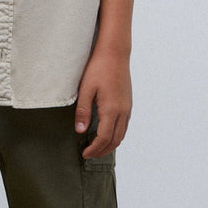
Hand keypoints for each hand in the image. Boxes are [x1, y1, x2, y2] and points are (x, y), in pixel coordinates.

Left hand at [75, 41, 132, 158]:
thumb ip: (83, 111)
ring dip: (110, 144)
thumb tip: (80, 131)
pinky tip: (106, 133)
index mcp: (112, 109)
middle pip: (115, 140)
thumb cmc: (98, 68)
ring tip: (97, 148)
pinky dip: (116, 135)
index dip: (94, 149)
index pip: (104, 138)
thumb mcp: (85, 89)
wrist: (115, 53)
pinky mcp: (128, 103)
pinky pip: (124, 126)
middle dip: (102, 151)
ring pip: (122, 134)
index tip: (84, 153)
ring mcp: (127, 108)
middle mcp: (123, 111)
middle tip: (89, 154)